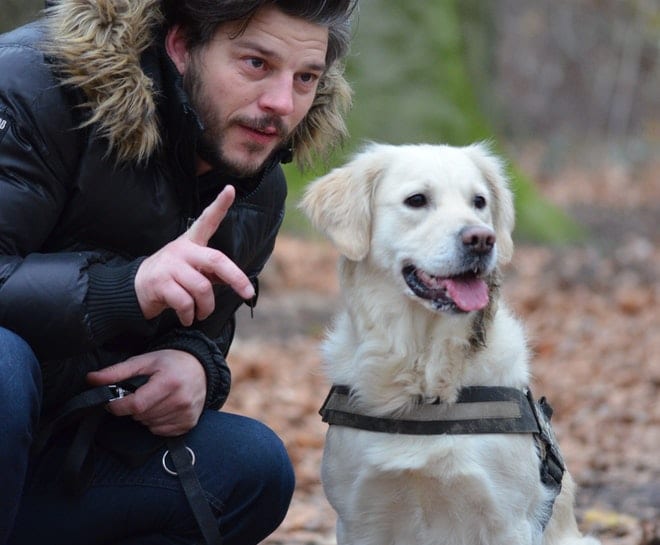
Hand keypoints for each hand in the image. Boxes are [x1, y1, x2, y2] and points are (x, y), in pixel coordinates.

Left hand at [87, 350, 206, 435]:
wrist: (202, 367)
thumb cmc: (171, 362)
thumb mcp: (144, 361)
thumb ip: (117, 372)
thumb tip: (91, 379)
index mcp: (169, 382)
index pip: (136, 405)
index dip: (119, 406)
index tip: (113, 402)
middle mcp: (180, 400)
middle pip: (141, 416)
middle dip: (133, 408)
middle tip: (140, 394)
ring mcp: (186, 413)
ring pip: (149, 425)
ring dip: (145, 416)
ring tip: (154, 400)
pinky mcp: (189, 423)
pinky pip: (161, 431)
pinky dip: (156, 423)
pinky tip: (163, 408)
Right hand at [135, 185, 254, 325]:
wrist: (134, 290)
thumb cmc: (172, 278)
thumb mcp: (192, 270)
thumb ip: (213, 272)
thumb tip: (238, 282)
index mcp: (191, 242)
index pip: (207, 220)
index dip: (219, 205)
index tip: (230, 189)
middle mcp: (181, 249)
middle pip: (216, 260)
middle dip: (236, 278)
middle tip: (248, 293)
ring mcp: (170, 265)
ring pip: (202, 288)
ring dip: (206, 307)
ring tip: (201, 313)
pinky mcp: (160, 283)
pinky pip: (185, 303)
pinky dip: (190, 315)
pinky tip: (187, 318)